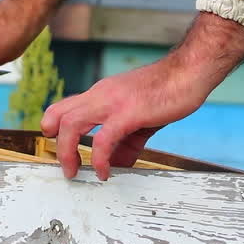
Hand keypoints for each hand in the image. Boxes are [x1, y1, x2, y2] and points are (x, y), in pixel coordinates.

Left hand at [41, 11, 243, 179]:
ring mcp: (113, 102)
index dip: (54, 128)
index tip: (59, 149)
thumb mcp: (141, 118)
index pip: (65, 107)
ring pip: (71, 124)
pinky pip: (104, 139)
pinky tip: (104, 172)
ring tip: (74, 171)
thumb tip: (115, 164)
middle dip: (55, 144)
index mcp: (103, 93)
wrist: (190, 72)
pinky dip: (99, 159)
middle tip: (65, 167)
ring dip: (67, 152)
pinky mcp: (129, 113)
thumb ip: (125, 141)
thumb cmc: (169, 90)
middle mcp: (102, 94)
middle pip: (59, 115)